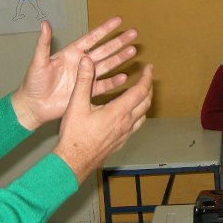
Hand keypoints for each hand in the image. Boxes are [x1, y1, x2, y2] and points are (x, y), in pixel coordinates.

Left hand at [11, 17, 137, 129]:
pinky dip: (114, 82)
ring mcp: (86, 77)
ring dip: (120, 59)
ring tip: (133, 51)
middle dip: (119, 42)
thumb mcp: (38, 62)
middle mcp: (82, 63)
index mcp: (71, 53)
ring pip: (107, 66)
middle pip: (104, 50)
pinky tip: (124, 77)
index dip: (105, 29)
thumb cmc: (33, 83)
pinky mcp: (87, 92)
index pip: (92, 38)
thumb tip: (44, 23)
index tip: (118, 20)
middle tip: (134, 33)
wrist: (34, 106)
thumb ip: (43, 44)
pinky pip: (103, 86)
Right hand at [53, 58, 152, 181]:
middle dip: (148, 87)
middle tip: (146, 77)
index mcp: (118, 112)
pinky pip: (136, 125)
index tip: (149, 68)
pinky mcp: (121, 142)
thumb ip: (83, 81)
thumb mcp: (76, 104)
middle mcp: (126, 123)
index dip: (147, 77)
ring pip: (143, 115)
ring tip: (140, 92)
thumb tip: (87, 61)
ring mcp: (125, 134)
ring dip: (145, 101)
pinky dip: (138, 114)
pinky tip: (129, 113)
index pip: (141, 91)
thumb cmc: (75, 136)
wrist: (74, 162)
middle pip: (146, 102)